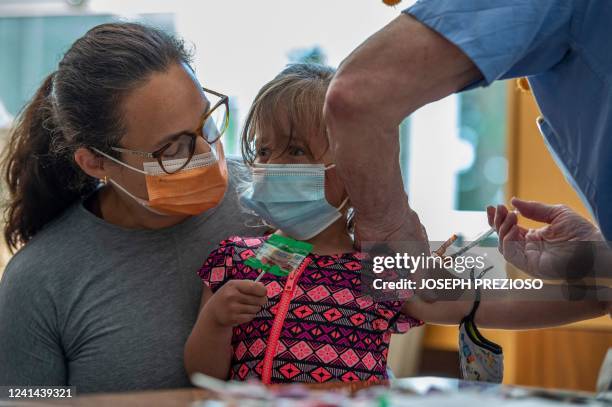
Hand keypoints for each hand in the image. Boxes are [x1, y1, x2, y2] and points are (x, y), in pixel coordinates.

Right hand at [204, 280, 267, 326]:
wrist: (213, 312)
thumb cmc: (227, 296)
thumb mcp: (234, 286)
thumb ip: (249, 285)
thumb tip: (263, 288)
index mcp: (233, 285)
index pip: (254, 287)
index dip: (263, 290)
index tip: (264, 293)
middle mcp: (232, 296)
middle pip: (258, 299)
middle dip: (261, 301)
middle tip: (259, 301)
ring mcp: (232, 308)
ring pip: (255, 309)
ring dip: (255, 309)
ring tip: (248, 307)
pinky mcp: (233, 318)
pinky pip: (250, 317)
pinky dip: (250, 316)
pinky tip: (243, 313)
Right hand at [487, 197, 603, 278]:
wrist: (597, 247)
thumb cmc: (583, 232)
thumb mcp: (556, 214)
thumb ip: (534, 209)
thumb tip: (514, 201)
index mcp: (534, 238)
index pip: (510, 229)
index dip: (500, 218)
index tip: (494, 206)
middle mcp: (529, 249)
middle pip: (503, 237)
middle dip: (497, 221)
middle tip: (498, 208)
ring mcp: (528, 258)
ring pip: (503, 245)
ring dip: (502, 229)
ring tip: (511, 215)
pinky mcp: (530, 266)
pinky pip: (510, 254)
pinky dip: (506, 240)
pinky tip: (512, 228)